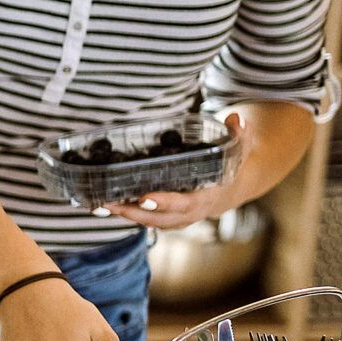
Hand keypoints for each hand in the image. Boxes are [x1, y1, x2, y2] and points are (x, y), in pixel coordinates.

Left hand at [106, 114, 244, 230]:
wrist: (234, 187)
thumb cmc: (233, 165)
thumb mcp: (238, 148)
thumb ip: (238, 134)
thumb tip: (235, 118)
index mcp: (209, 196)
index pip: (186, 204)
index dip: (166, 203)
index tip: (144, 198)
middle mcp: (193, 212)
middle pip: (162, 218)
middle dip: (136, 213)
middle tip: (112, 203)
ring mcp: (180, 218)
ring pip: (152, 222)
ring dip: (127, 215)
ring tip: (103, 205)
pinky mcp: (170, 217)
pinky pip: (148, 220)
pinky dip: (129, 215)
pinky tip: (107, 206)